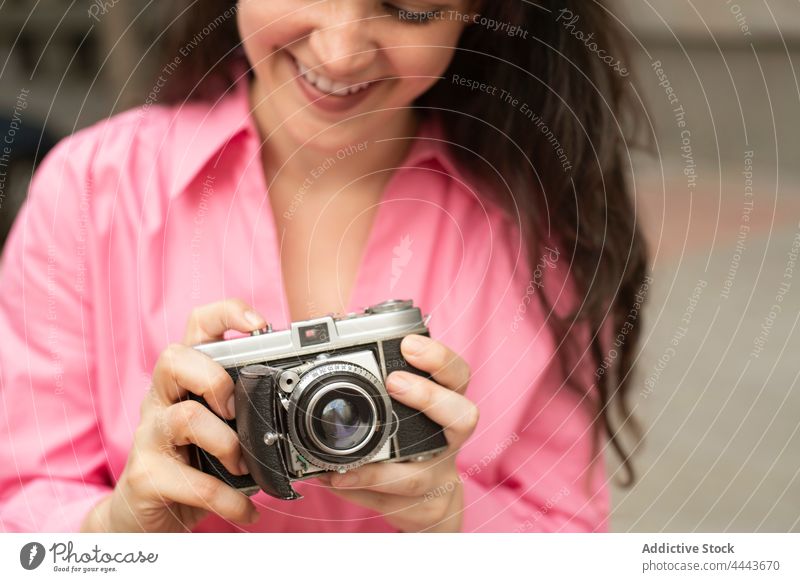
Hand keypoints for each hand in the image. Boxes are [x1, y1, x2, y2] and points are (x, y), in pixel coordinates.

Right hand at [81, 299, 267, 531]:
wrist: (141, 516)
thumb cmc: (189, 463)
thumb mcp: (218, 428)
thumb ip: (245, 411)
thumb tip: (296, 408)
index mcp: (183, 381)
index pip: (197, 327)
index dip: (225, 314)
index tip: (259, 324)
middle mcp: (161, 400)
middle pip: (174, 358)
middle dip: (214, 378)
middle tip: (235, 409)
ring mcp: (149, 437)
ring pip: (184, 417)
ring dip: (226, 443)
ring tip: (244, 466)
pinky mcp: (146, 476)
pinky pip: (194, 482)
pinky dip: (229, 498)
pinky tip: (246, 509)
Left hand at [319, 334, 477, 531]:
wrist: (429, 504)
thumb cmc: (411, 447)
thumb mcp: (403, 414)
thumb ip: (375, 390)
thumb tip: (321, 368)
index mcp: (447, 405)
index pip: (457, 375)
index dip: (439, 358)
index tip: (408, 344)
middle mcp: (450, 440)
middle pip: (464, 416)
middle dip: (429, 397)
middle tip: (394, 382)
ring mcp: (439, 477)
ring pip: (421, 475)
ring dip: (379, 470)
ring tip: (348, 462)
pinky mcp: (423, 509)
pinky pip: (393, 503)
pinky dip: (362, 491)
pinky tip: (339, 481)